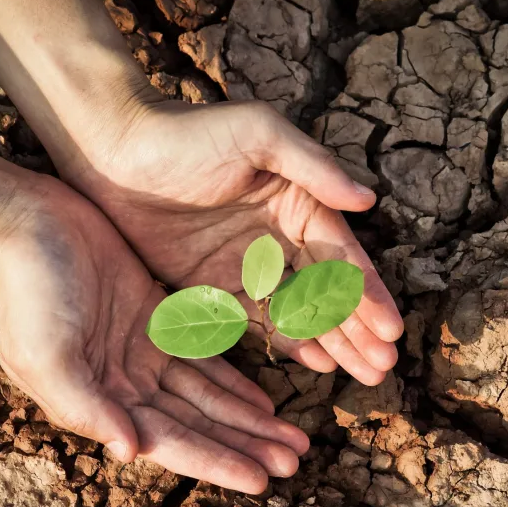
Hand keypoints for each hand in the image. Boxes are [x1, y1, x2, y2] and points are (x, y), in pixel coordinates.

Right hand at [0, 175, 308, 492]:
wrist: (24, 224)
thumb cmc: (28, 291)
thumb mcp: (47, 355)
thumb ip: (85, 407)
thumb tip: (129, 451)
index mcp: (101, 402)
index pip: (171, 441)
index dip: (216, 461)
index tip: (261, 480)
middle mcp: (126, 385)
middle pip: (198, 424)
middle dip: (244, 445)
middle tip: (294, 463)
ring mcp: (143, 353)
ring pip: (207, 396)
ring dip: (248, 419)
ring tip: (291, 439)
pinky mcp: (156, 319)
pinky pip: (204, 357)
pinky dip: (233, 381)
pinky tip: (263, 401)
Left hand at [66, 99, 403, 385]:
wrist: (115, 151)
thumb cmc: (190, 133)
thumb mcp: (258, 134)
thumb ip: (313, 167)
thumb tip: (369, 199)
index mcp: (298, 201)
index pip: (341, 256)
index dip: (368, 294)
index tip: (392, 330)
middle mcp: (279, 237)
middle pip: (327, 291)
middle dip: (358, 329)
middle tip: (383, 368)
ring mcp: (247, 264)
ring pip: (299, 312)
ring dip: (332, 342)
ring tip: (362, 373)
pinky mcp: (214, 285)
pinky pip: (256, 320)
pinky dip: (286, 341)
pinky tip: (316, 363)